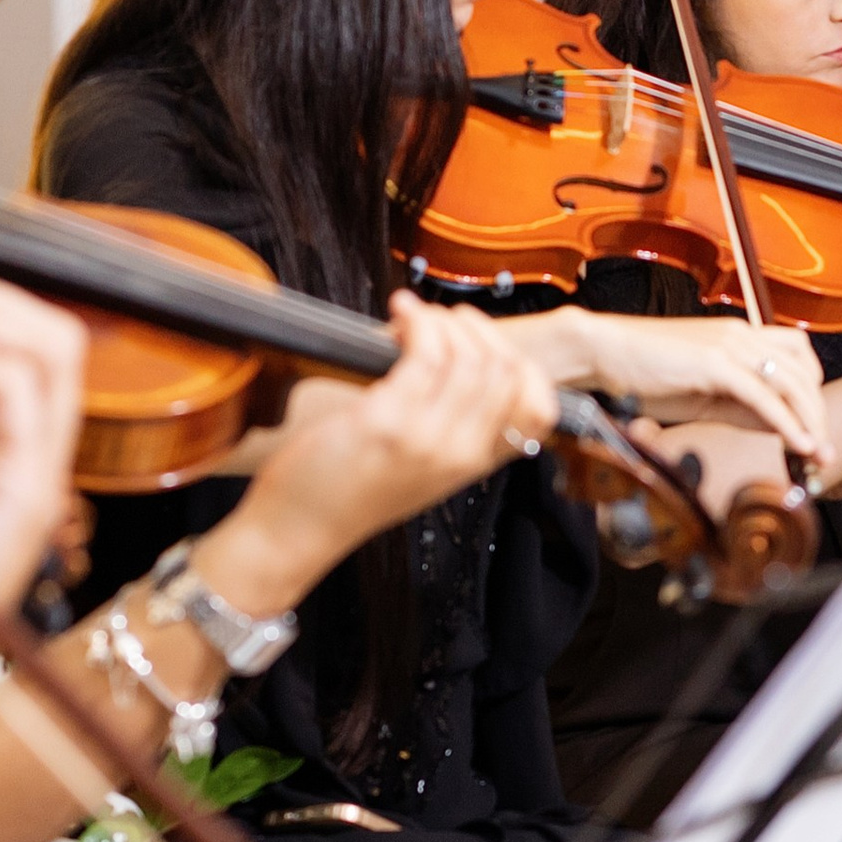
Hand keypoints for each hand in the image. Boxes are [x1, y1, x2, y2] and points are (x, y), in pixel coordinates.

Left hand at [209, 299, 557, 614]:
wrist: (302, 527)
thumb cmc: (351, 489)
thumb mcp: (424, 467)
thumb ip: (454, 427)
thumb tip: (465, 360)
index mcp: (475, 464)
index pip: (539, 408)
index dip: (524, 363)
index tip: (487, 343)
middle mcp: (460, 453)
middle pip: (504, 369)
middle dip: (476, 328)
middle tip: (444, 320)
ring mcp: (427, 439)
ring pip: (467, 356)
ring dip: (443, 320)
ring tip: (416, 316)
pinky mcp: (389, 422)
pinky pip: (424, 352)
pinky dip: (416, 320)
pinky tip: (401, 314)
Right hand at [521, 308, 829, 463]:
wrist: (601, 352)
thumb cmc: (644, 372)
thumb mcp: (703, 394)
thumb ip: (742, 407)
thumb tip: (780, 427)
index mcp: (739, 336)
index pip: (798, 357)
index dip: (812, 393)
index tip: (815, 430)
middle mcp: (741, 335)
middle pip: (804, 371)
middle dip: (819, 414)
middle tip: (823, 451)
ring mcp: (729, 346)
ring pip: (792, 381)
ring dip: (811, 421)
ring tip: (816, 453)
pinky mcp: (714, 363)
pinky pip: (763, 395)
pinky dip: (787, 422)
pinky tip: (798, 445)